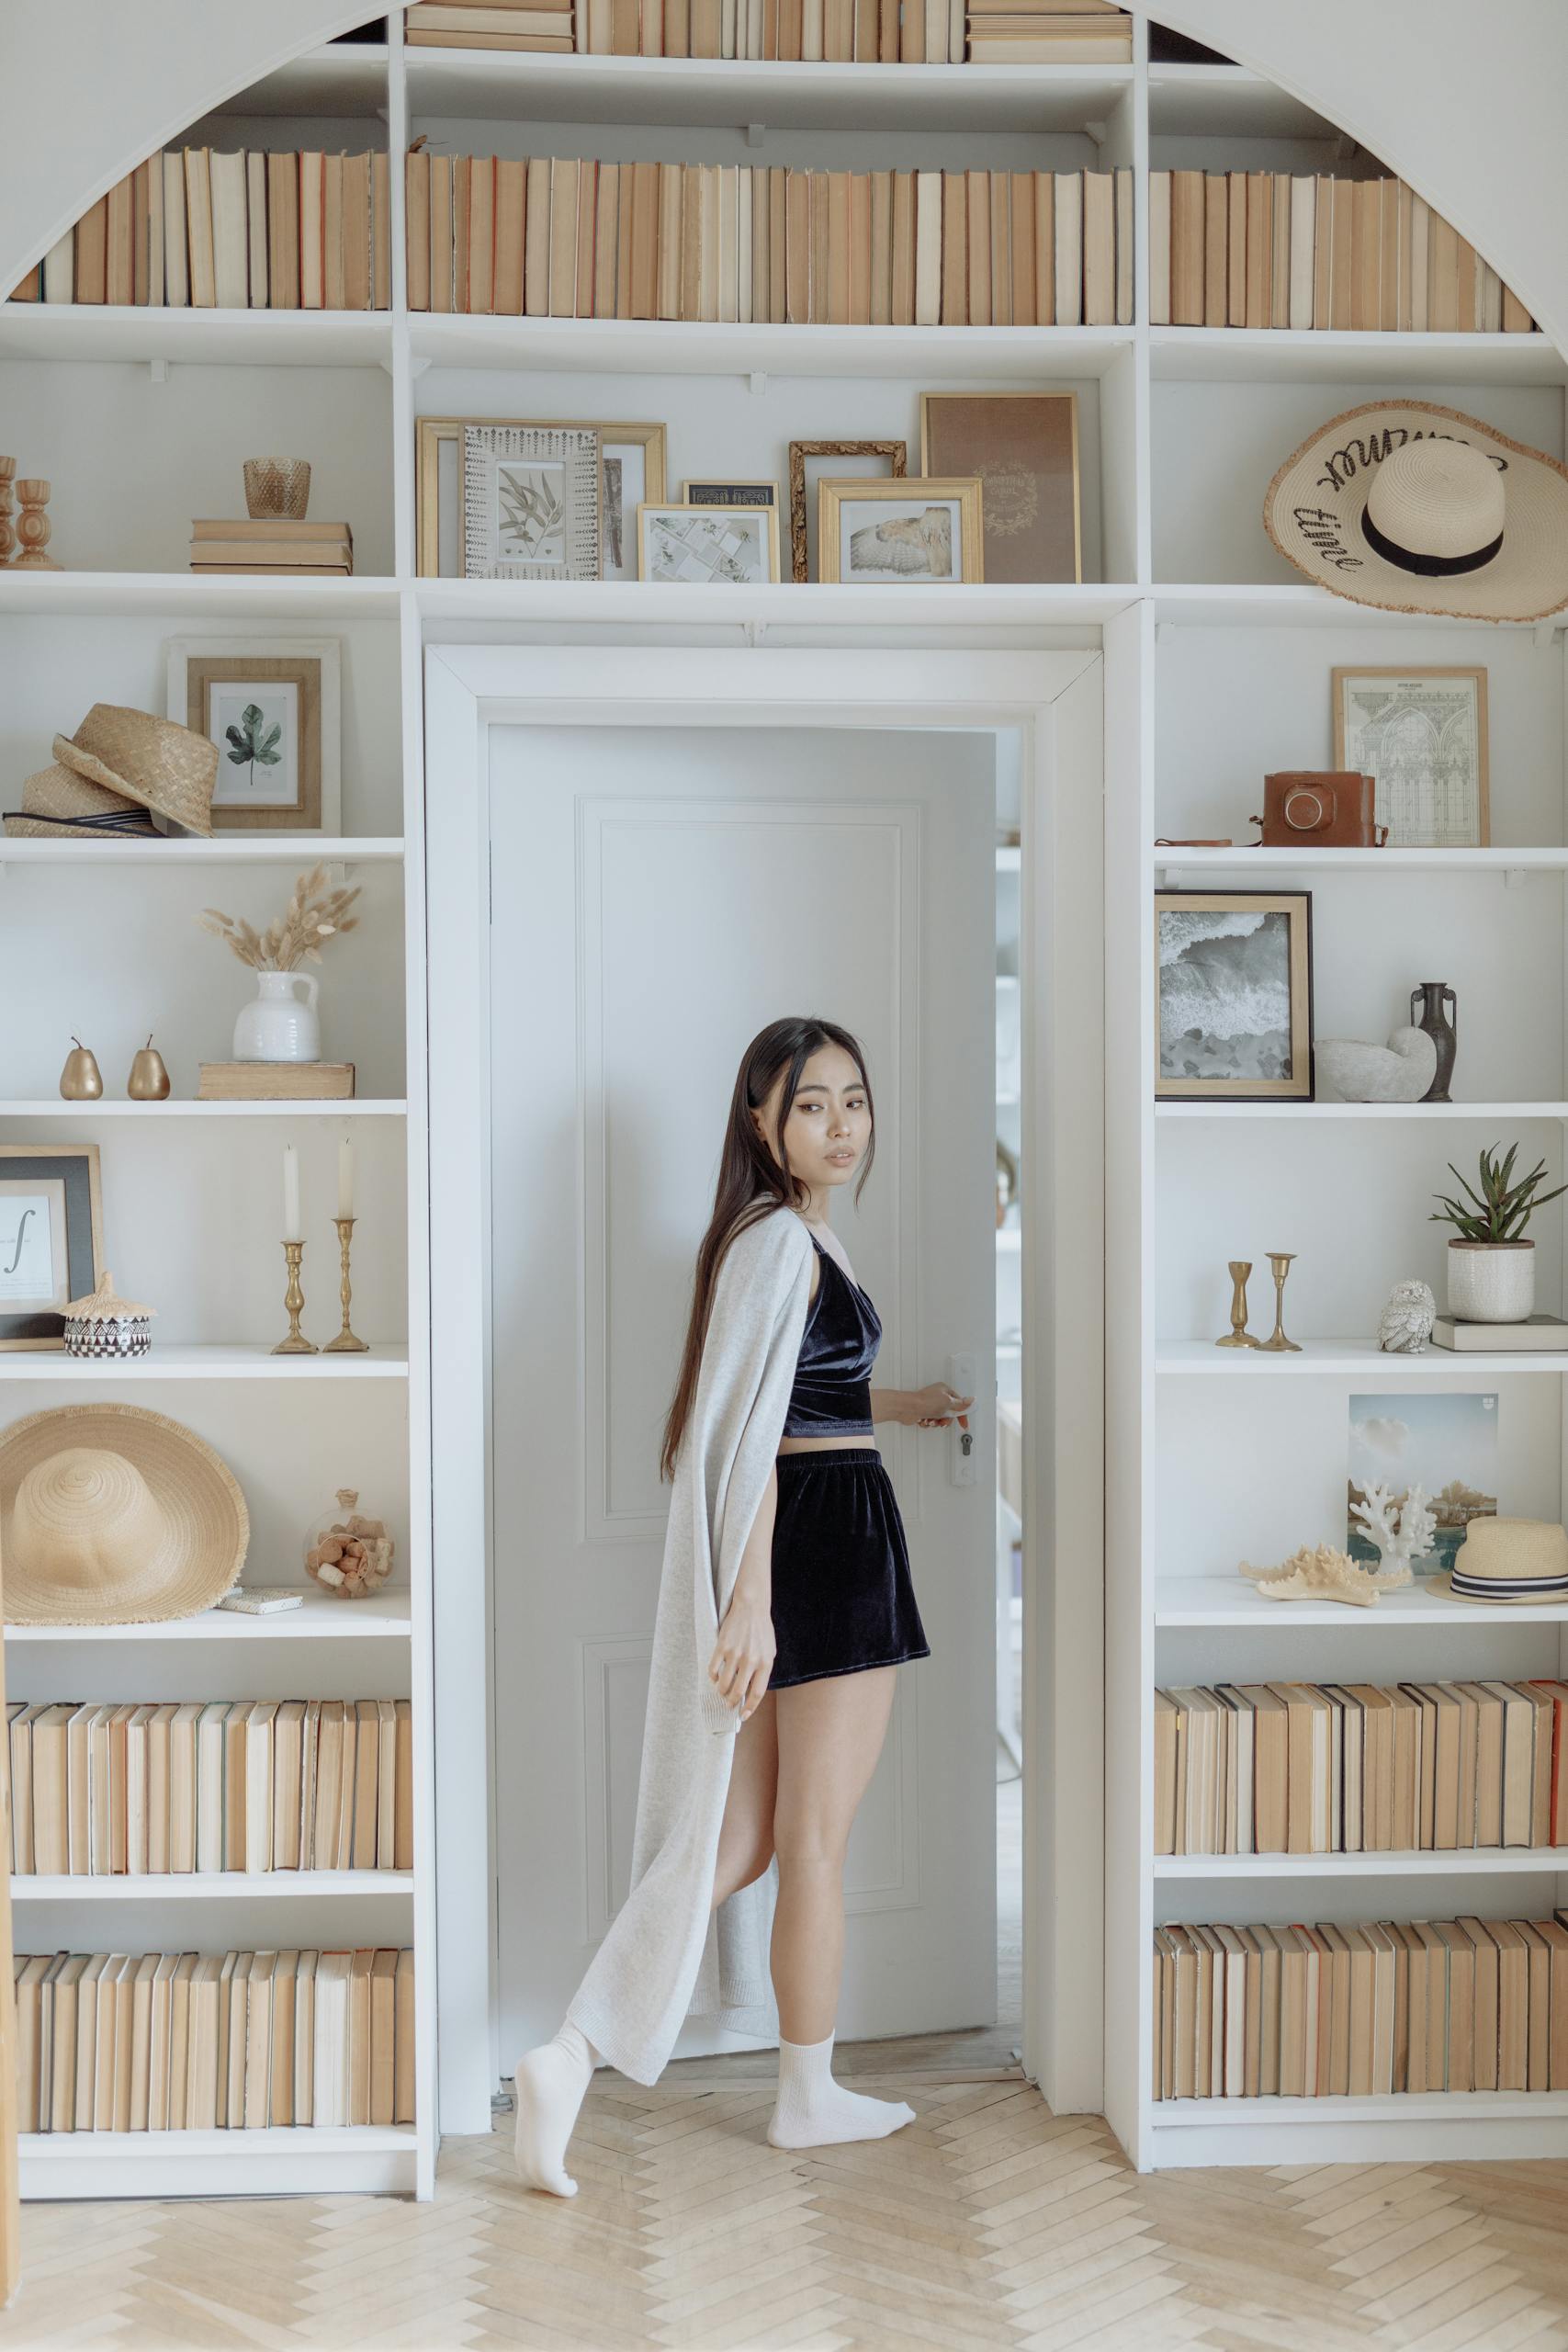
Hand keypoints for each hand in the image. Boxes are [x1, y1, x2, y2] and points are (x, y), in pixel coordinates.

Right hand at [709, 1581, 774, 1721]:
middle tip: (729, 1705)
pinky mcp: (722, 1646)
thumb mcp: (769, 1652)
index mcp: (765, 1663)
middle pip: (738, 1692)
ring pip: (724, 1683)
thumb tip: (752, 1692)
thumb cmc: (762, 1630)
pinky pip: (714, 1669)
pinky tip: (715, 1677)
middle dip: (732, 1702)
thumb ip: (763, 1671)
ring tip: (721, 1691)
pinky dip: (713, 1677)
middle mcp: (751, 1660)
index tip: (743, 1715)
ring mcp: (735, 1654)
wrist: (751, 1607)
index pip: (757, 1693)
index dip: (749, 1708)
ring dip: (721, 1691)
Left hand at [906, 1382, 972, 1429]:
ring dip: (936, 1422)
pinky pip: (930, 1421)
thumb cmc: (925, 1402)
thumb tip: (971, 1400)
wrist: (907, 1408)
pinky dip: (928, 1423)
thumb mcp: (948, 1403)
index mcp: (944, 1390)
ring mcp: (929, 1404)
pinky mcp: (922, 1411)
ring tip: (931, 1421)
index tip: (964, 1424)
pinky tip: (924, 1420)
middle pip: (948, 1412)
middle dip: (945, 1420)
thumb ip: (960, 1404)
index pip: (958, 1403)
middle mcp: (937, 1396)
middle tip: (943, 1423)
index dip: (962, 1414)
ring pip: (939, 1418)